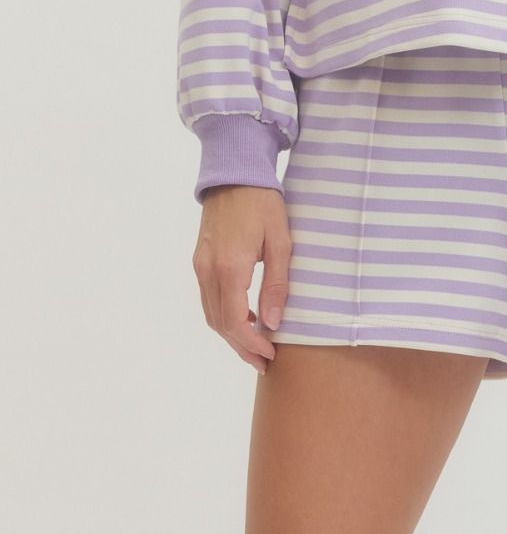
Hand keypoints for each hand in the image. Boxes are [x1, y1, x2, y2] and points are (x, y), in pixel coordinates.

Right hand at [192, 186, 292, 375]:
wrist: (235, 172)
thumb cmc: (263, 203)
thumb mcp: (280, 241)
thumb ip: (276, 284)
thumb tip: (272, 323)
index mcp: (230, 267)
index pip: (235, 321)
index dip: (250, 344)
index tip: (269, 355)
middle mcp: (209, 270)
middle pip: (219, 323)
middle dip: (241, 346)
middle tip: (263, 361)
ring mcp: (201, 265)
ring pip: (211, 313)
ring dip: (231, 333)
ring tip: (256, 344)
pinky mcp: (200, 259)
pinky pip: (209, 297)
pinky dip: (225, 313)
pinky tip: (246, 315)